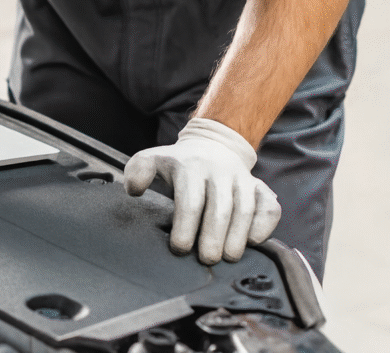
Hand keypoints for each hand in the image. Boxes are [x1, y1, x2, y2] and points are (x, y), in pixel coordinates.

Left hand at [124, 118, 280, 263]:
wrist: (212, 145)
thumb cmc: (180, 162)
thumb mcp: (153, 158)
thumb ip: (138, 171)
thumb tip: (134, 189)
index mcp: (190, 167)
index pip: (189, 201)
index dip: (185, 227)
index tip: (178, 248)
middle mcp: (219, 172)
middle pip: (220, 208)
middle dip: (213, 237)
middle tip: (206, 259)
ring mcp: (242, 179)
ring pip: (245, 209)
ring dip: (238, 236)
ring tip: (228, 257)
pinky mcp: (260, 187)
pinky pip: (270, 206)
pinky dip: (265, 224)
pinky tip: (255, 241)